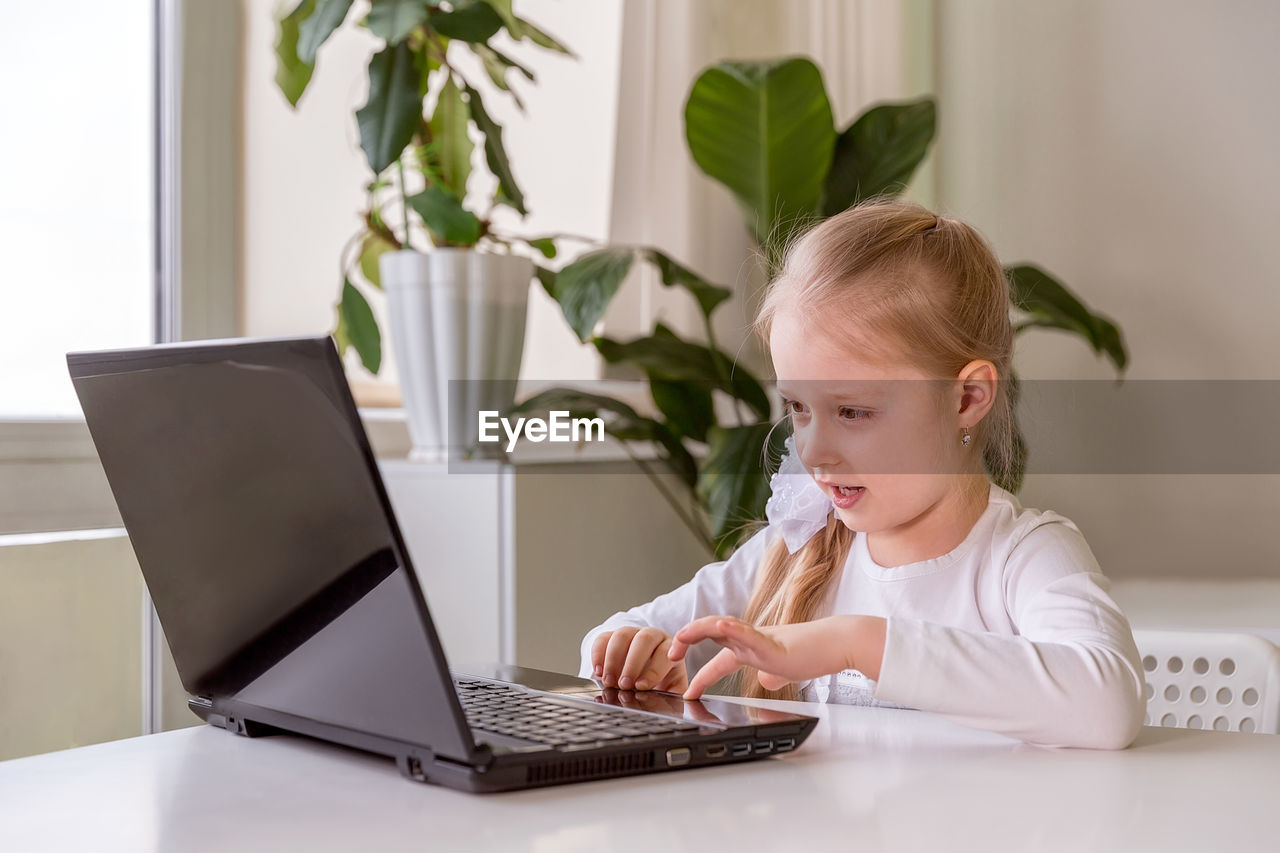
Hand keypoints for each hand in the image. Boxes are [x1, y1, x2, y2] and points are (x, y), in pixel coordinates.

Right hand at [590, 626, 688, 692]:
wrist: (645, 667)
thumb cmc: (662, 678)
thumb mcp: (672, 685)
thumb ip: (674, 694)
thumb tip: (675, 706)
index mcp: (670, 647)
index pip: (665, 652)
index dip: (654, 670)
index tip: (643, 687)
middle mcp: (652, 636)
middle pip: (644, 639)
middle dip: (632, 663)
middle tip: (624, 685)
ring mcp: (631, 632)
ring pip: (622, 635)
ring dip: (613, 659)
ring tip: (609, 681)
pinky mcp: (612, 635)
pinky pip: (603, 638)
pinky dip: (598, 654)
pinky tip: (598, 671)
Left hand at [667, 614, 886, 699]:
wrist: (836, 645)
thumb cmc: (815, 655)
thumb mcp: (785, 671)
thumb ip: (772, 674)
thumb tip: (766, 681)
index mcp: (753, 650)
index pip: (719, 659)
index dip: (701, 675)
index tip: (688, 691)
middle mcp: (752, 641)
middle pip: (711, 634)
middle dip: (687, 642)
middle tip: (670, 656)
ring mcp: (760, 639)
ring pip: (722, 627)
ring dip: (698, 630)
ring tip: (680, 637)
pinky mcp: (772, 643)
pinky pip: (747, 634)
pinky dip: (730, 629)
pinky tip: (718, 626)